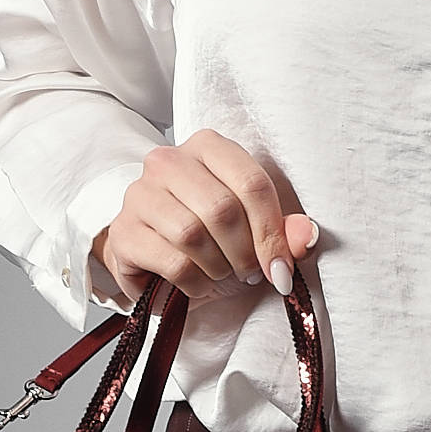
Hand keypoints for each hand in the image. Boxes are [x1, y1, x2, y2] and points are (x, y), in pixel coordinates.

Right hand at [90, 129, 319, 305]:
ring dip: (218, 268)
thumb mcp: (257, 234)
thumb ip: (286, 232)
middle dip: (244, 253)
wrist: (158, 263)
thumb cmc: (214, 241)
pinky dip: (194, 283)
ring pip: (192, 234)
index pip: (251, 183)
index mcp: (208, 147)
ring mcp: (139, 194)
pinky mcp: (124, 232)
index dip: (272, 232)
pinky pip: (171, 261)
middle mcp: (168, 161)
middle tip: (248, 272)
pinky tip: (197, 284)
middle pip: (222, 209)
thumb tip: (307, 235)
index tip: (281, 269)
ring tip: (221, 274)